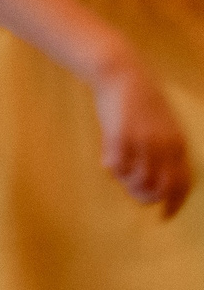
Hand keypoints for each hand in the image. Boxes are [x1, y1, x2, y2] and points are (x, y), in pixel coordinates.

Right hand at [93, 53, 192, 214]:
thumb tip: (154, 177)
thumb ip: (164, 149)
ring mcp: (143, 142)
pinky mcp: (120, 136)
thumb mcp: (162, 125)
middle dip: (146, 197)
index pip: (183, 184)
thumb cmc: (138, 99)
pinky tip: (107, 159)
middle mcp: (164, 146)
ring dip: (127, 184)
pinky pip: (117, 167)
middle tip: (133, 195)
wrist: (120, 72)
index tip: (163, 217)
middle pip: (161, 188)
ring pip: (138, 181)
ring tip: (119, 175)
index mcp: (178, 143)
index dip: (174, 204)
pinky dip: (112, 170)